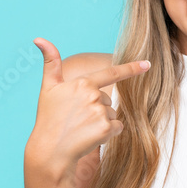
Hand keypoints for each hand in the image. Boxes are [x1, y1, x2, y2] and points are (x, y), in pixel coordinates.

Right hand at [24, 37, 150, 167]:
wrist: (50, 149)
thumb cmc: (48, 118)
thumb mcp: (48, 87)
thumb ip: (50, 62)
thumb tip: (39, 38)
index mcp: (82, 83)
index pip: (111, 73)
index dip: (131, 68)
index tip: (147, 64)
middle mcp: (93, 95)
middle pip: (108, 100)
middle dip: (97, 109)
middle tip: (77, 119)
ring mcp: (100, 112)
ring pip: (112, 114)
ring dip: (101, 122)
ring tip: (81, 128)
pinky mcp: (105, 128)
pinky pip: (117, 128)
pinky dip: (107, 134)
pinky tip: (90, 137)